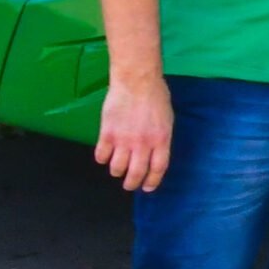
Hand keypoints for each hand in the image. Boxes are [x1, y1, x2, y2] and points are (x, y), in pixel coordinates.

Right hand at [93, 74, 173, 191]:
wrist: (136, 80)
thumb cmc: (156, 96)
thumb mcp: (167, 119)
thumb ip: (161, 139)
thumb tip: (155, 154)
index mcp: (161, 140)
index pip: (158, 169)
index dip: (152, 182)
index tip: (147, 188)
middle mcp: (143, 144)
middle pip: (136, 173)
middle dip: (132, 183)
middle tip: (129, 184)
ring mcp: (124, 140)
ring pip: (117, 168)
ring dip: (117, 171)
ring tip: (118, 168)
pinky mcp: (107, 133)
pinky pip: (101, 155)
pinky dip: (102, 159)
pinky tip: (105, 155)